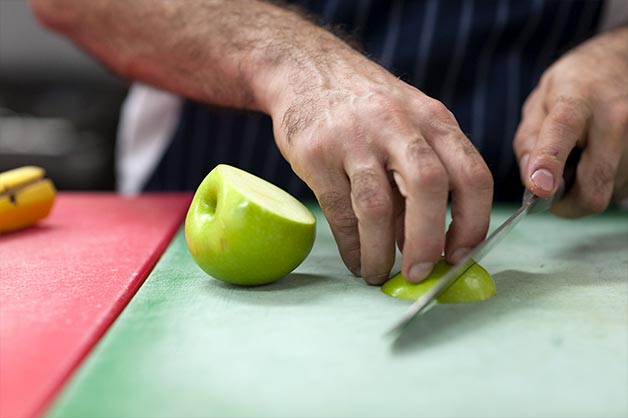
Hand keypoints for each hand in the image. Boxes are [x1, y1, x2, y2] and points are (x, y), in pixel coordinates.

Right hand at [265, 38, 492, 283]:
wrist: (307, 69)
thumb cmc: (367, 108)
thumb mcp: (410, 122)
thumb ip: (426, 174)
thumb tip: (429, 245)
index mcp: (434, 119)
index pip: (471, 175)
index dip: (473, 223)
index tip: (460, 255)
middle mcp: (398, 125)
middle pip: (428, 188)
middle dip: (428, 241)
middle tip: (420, 274)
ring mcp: (354, 138)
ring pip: (378, 206)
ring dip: (381, 251)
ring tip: (379, 274)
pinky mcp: (317, 153)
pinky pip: (339, 211)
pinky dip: (351, 245)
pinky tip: (356, 259)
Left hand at [514, 26, 627, 216]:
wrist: (624, 61)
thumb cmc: (575, 84)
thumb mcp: (540, 102)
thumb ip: (528, 141)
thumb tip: (531, 183)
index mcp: (578, 100)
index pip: (563, 131)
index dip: (549, 162)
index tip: (540, 188)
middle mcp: (616, 118)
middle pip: (595, 186)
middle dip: (568, 204)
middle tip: (552, 193)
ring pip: (610, 191)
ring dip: (588, 188)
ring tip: (584, 157)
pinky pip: (623, 188)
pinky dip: (606, 183)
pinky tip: (601, 158)